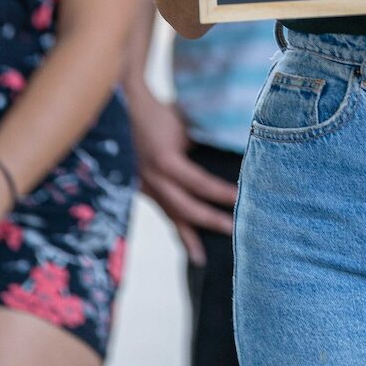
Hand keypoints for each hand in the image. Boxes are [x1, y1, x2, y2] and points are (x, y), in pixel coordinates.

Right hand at [127, 87, 236, 264]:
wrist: (123, 106)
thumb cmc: (160, 112)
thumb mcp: (184, 124)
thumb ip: (201, 144)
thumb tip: (230, 158)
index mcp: (165, 160)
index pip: (200, 183)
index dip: (223, 193)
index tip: (243, 199)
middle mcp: (151, 179)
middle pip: (186, 208)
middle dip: (211, 221)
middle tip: (235, 232)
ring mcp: (142, 186)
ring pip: (170, 215)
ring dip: (188, 236)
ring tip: (202, 258)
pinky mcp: (139, 189)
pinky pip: (161, 210)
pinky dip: (175, 225)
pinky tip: (185, 241)